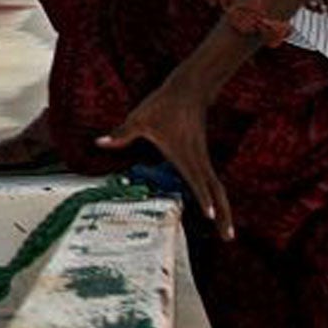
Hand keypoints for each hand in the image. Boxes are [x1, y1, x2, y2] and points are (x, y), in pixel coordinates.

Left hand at [97, 63, 235, 239]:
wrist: (188, 89)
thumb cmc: (163, 105)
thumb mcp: (140, 119)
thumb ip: (122, 133)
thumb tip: (99, 142)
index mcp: (185, 155)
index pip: (196, 180)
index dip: (202, 197)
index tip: (209, 215)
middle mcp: (198, 160)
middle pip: (216, 191)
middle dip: (223, 214)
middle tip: (228, 237)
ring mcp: (203, 158)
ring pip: (218, 188)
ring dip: (224, 209)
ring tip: (227, 233)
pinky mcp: (203, 156)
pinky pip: (213, 182)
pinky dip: (217, 198)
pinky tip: (216, 209)